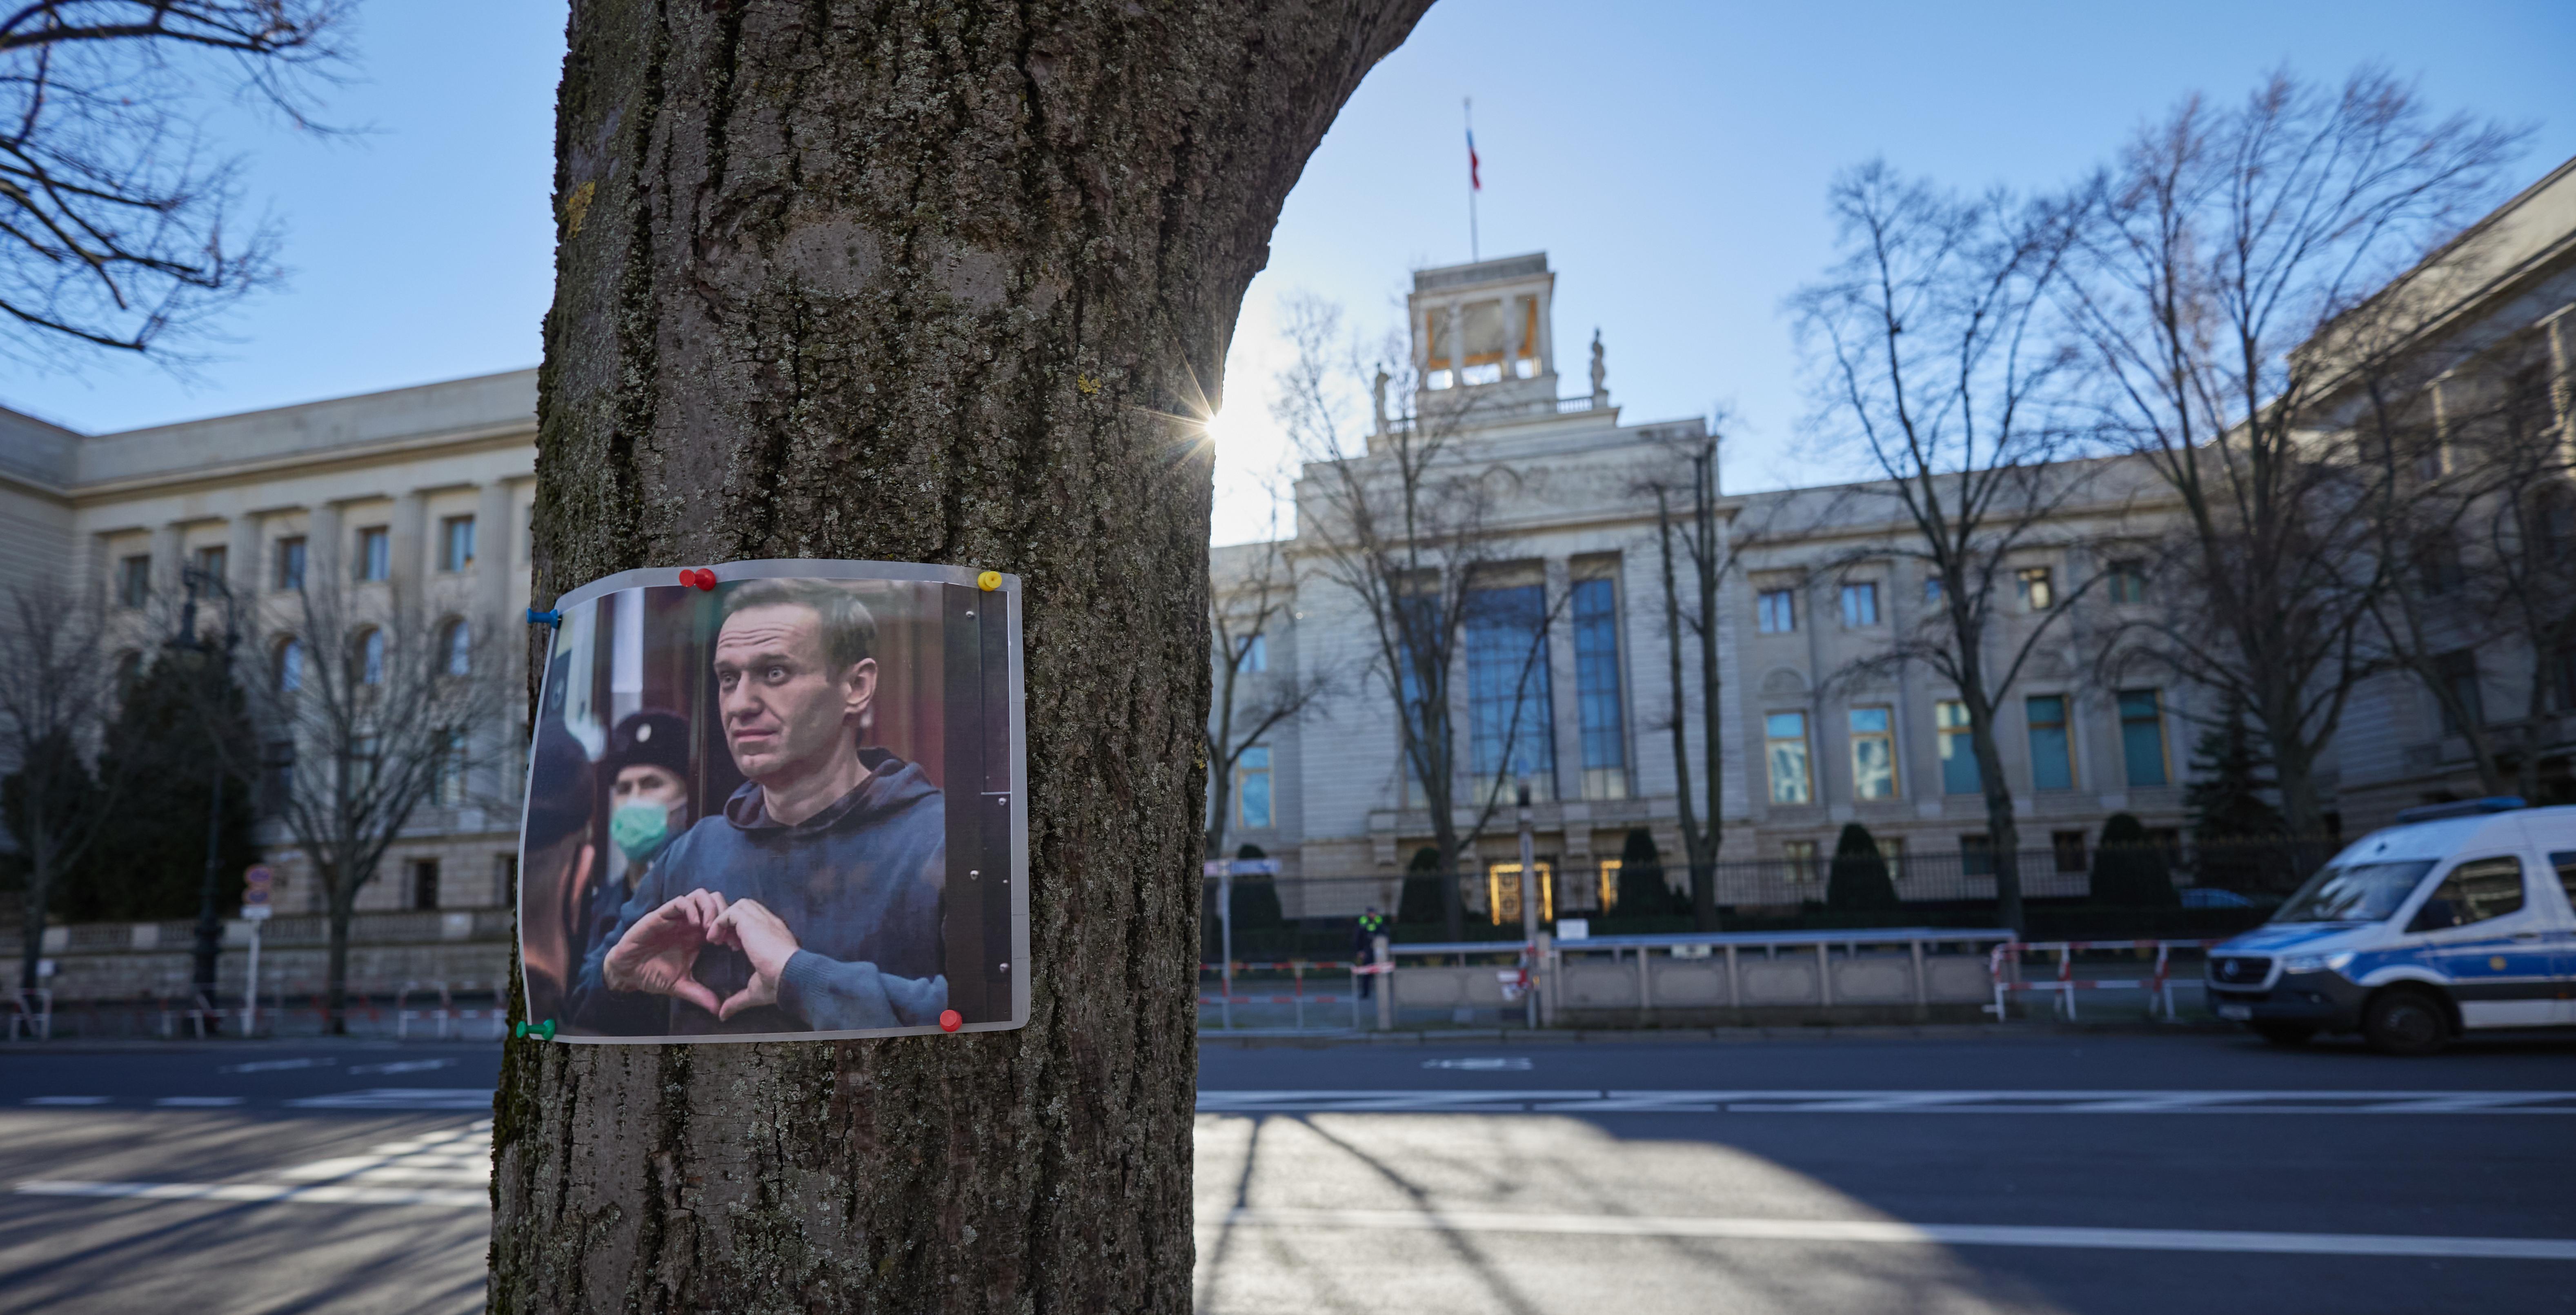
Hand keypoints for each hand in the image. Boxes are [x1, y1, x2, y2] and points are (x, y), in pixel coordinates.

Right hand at [601, 889, 726, 1015]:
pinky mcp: (661, 915)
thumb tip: (718, 1010)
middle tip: (724, 936)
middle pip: (716, 901)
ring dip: (710, 908)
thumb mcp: (681, 985)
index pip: (723, 919)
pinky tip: (696, 925)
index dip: (732, 928)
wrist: (627, 973)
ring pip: (700, 896)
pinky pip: (680, 901)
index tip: (735, 946)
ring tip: (710, 928)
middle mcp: (689, 922)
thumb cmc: (653, 975)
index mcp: (698, 935)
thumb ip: (700, 994)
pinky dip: (692, 909)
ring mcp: (676, 917)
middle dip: (725, 913)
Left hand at [709, 898, 799, 1020]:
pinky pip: (730, 911)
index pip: (756, 921)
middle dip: (732, 921)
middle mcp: (771, 923)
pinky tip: (715, 939)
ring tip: (716, 938)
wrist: (791, 975)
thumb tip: (723, 1015)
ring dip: (725, 919)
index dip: (740, 931)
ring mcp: (763, 920)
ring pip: (740, 905)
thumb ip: (737, 1000)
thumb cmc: (780, 984)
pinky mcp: (752, 921)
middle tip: (722, 941)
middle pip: (748, 907)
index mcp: (775, 936)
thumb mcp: (755, 991)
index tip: (733, 948)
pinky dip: (719, 922)